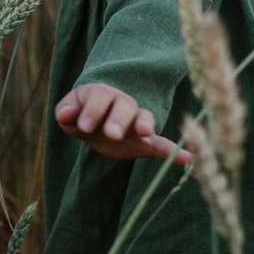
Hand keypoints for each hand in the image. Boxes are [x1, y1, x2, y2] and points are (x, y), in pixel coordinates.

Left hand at [54, 83, 192, 163]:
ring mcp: (136, 122)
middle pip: (123, 107)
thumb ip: (66, 112)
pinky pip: (162, 145)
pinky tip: (189, 159)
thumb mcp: (69, 112)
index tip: (85, 127)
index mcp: (101, 95)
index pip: (98, 98)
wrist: (97, 123)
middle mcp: (122, 104)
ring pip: (143, 118)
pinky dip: (175, 152)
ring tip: (145, 133)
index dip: (92, 111)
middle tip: (112, 133)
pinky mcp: (145, 142)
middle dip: (118, 119)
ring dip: (144, 124)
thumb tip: (64, 114)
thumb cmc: (82, 114)